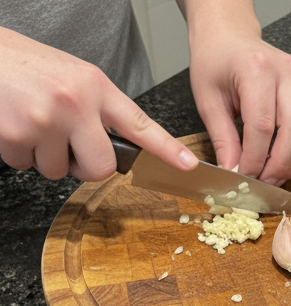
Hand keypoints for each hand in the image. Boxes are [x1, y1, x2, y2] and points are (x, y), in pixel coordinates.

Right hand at [0, 27, 197, 180]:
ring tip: (29, 121)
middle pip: (101, 168)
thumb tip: (118, 146)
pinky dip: (17, 152)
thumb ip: (98, 109)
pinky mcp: (15, 133)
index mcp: (94, 86)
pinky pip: (26, 166)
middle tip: (64, 144)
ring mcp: (45, 119)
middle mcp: (74, 102)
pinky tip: (11, 123)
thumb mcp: (72, 77)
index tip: (189, 166)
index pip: (139, 123)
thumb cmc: (24, 66)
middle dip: (83, 166)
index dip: (167, 149)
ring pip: (58, 171)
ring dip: (43, 156)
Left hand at [180, 1, 290, 185]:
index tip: (245, 177)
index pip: (262, 125)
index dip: (256, 158)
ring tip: (276, 177)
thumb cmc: (215, 61)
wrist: (229, 35)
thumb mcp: (208, 99)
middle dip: (280, 164)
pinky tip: (286, 161)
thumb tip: (233, 172)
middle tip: (264, 183)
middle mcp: (285, 71)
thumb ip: (223, 138)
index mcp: (255, 68)